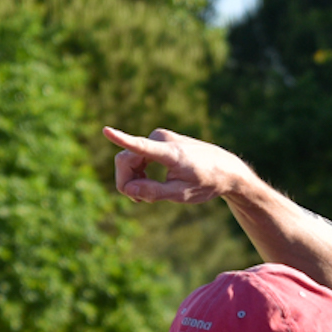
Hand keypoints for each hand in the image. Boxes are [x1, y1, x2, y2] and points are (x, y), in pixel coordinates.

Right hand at [103, 126, 249, 204]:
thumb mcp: (181, 194)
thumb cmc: (206, 182)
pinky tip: (148, 182)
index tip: (106, 130)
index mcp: (170, 153)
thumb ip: (154, 192)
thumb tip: (129, 189)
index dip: (122, 140)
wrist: (225, 168)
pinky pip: (137, 155)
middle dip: (127, 181)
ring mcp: (159, 135)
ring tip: (148, 195)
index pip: (142, 147)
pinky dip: (139, 170)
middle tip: (140, 201)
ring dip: (133, 177)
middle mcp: (161, 138)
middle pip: (126, 159)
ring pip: (130, 158)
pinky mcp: (159, 138)